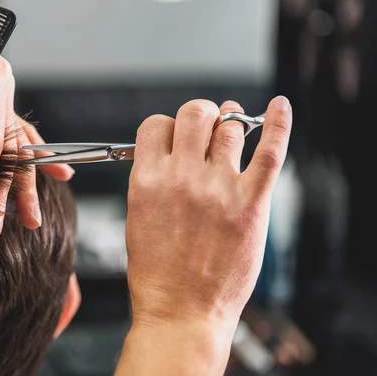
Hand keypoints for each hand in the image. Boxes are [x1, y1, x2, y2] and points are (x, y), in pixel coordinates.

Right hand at [125, 96, 291, 330]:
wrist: (181, 311)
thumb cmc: (157, 273)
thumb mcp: (137, 218)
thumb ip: (152, 181)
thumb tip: (169, 155)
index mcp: (146, 180)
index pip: (155, 126)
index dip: (165, 127)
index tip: (173, 137)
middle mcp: (181, 177)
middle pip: (194, 114)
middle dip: (199, 114)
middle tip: (205, 125)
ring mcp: (218, 188)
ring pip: (229, 127)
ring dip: (231, 119)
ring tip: (234, 122)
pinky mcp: (251, 204)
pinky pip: (270, 152)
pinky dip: (278, 124)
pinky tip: (280, 107)